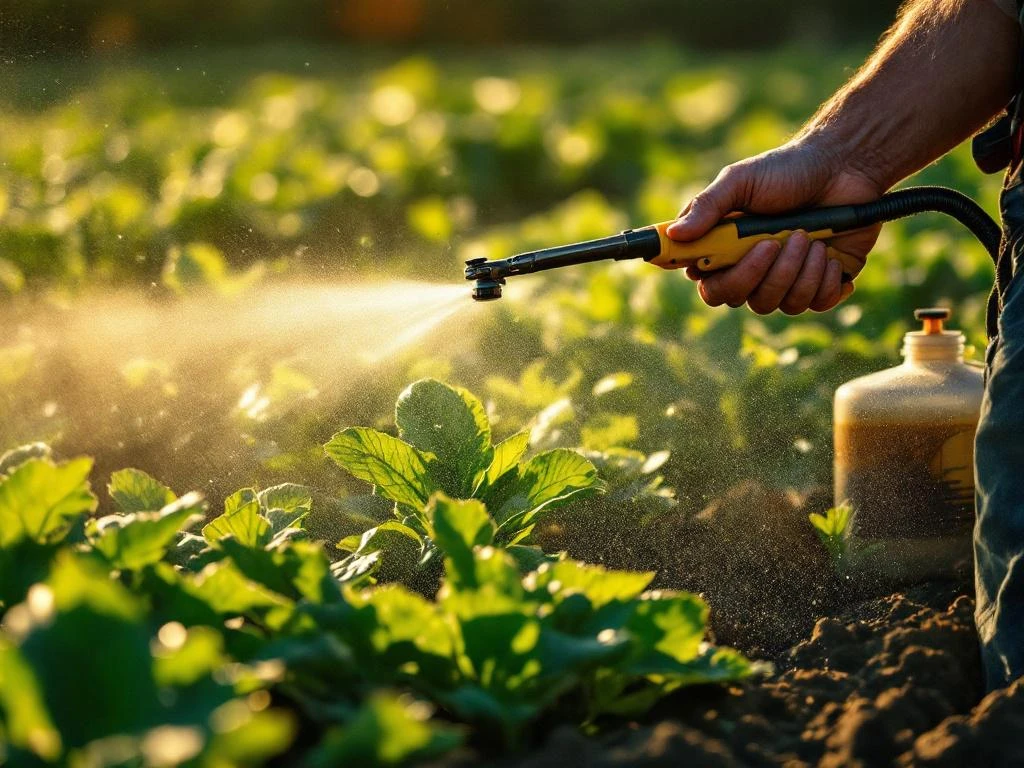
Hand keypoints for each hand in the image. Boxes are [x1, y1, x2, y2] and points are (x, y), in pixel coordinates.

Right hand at [667, 139, 885, 314]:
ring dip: (797, 270)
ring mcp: (786, 280)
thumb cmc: (787, 170)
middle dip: (761, 272)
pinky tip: (829, 253)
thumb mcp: (740, 180)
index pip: (707, 284)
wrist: (845, 166)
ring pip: (780, 303)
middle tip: (777, 241)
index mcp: (726, 250)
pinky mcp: (820, 284)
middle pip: (740, 299)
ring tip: (808, 236)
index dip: (712, 280)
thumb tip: (674, 234)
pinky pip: (815, 303)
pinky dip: (823, 279)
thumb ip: (707, 207)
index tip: (720, 260)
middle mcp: (752, 271)